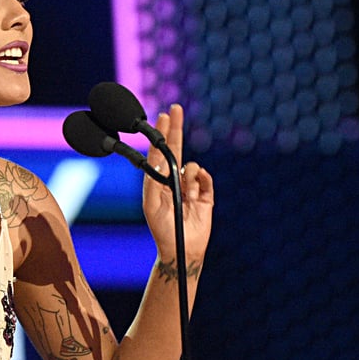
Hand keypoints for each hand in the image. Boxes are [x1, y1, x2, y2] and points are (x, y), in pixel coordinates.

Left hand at [142, 104, 213, 263]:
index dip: (162, 134)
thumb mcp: (151, 204)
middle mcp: (174, 180)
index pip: (160, 152)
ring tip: (187, 191)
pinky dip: (203, 180)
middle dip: (175, 130)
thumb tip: (158, 159)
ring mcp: (191, 187)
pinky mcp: (206, 196)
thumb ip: (153, 181)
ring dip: (190, 175)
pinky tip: (196, 190)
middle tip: (175, 110)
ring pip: (192, 167)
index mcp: (159, 181)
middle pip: (175, 149)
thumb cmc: (162, 228)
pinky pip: (206, 180)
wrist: (182, 250)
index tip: (163, 116)